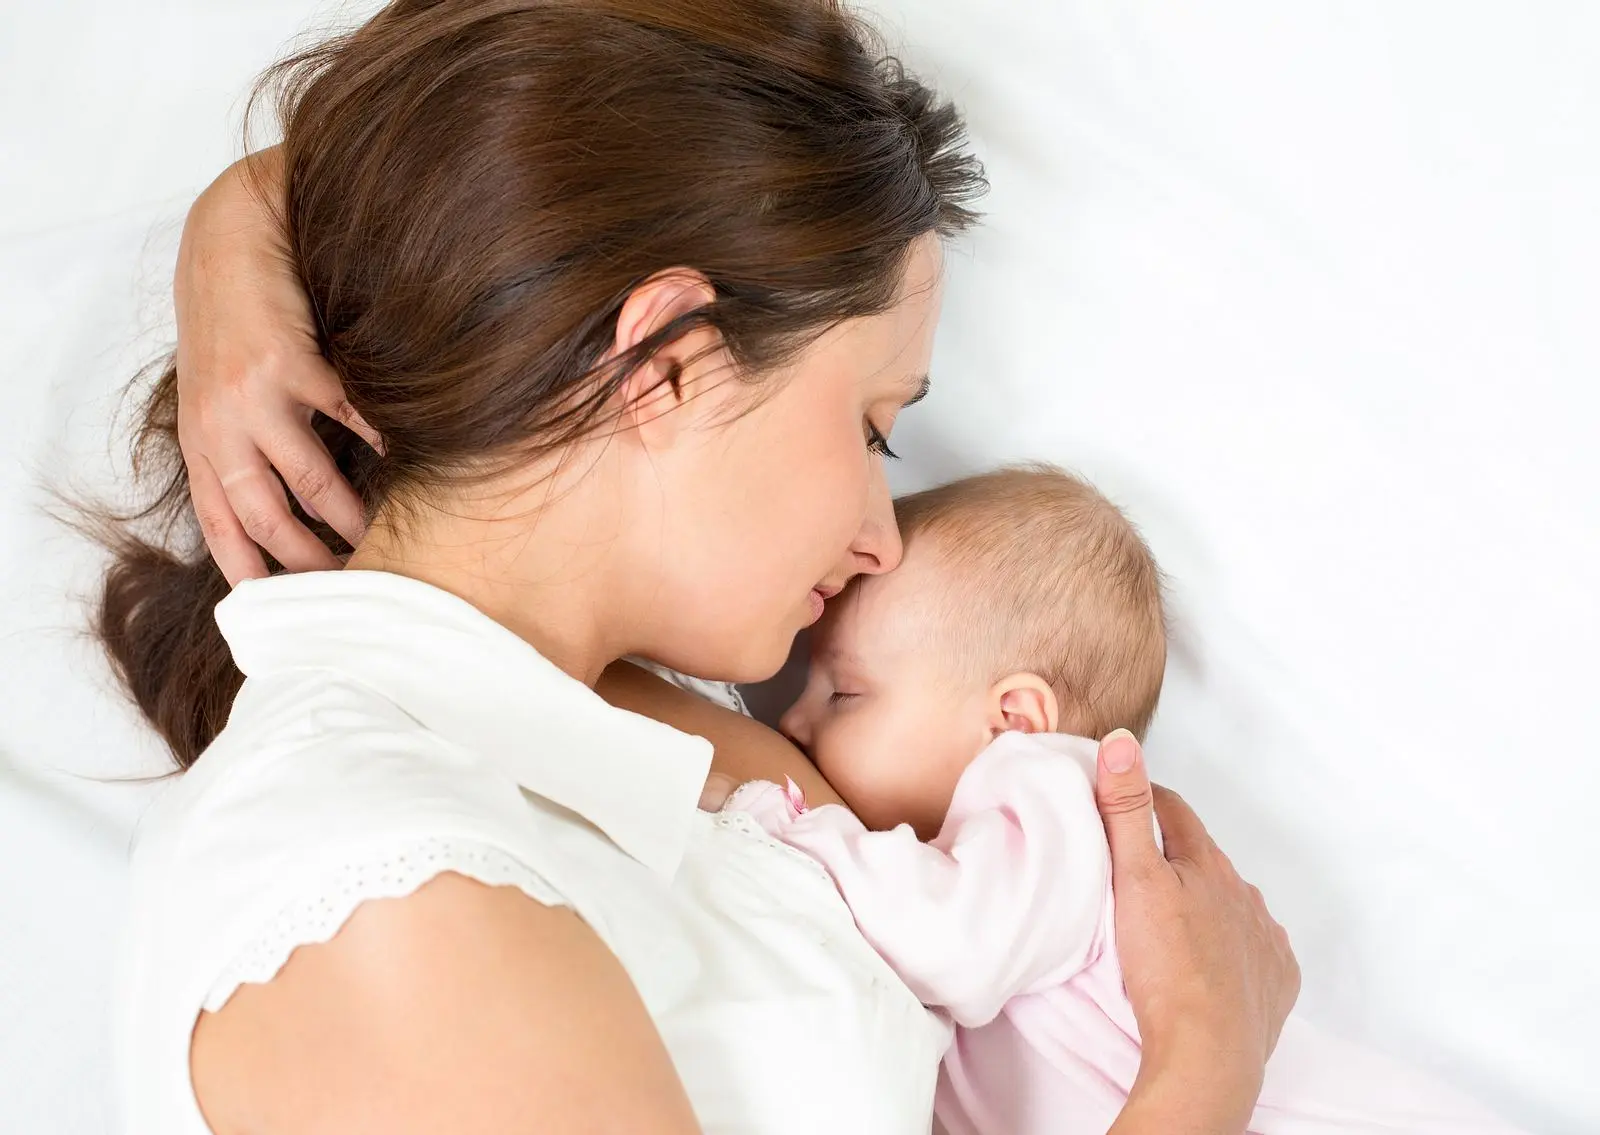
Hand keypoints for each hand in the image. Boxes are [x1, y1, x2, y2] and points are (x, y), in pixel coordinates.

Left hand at [174, 148, 381, 583]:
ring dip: (349, 516)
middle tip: (350, 577)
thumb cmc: (235, 316)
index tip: (284, 606)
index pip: (220, 524)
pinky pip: (348, 422)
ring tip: (380, 533)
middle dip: (308, 558)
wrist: (231, 235)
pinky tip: (406, 461)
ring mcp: (252, 398)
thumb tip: (296, 502)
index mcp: (202, 438)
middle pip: (264, 517)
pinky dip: (381, 447)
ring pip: (309, 482)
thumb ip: (245, 440)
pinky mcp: (292, 365)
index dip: (249, 571)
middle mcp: (219, 427)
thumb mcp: (218, 386)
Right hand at [1096, 729, 1299, 1131]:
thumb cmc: (1165, 968)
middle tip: (1137, 870)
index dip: (1145, 799)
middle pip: (1204, 858)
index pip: (1174, 811)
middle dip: (1175, 855)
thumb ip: (1126, 810)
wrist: (1208, 1055)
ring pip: (1231, 903)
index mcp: (1207, 864)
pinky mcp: (1277, 980)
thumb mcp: (1132, 880)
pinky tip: (1213, 962)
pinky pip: (1256, 949)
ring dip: (1205, 902)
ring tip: (1170, 923)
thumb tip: (1124, 741)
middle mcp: (1245, 894)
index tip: (1120, 800)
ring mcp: (1265, 938)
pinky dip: (1234, 946)